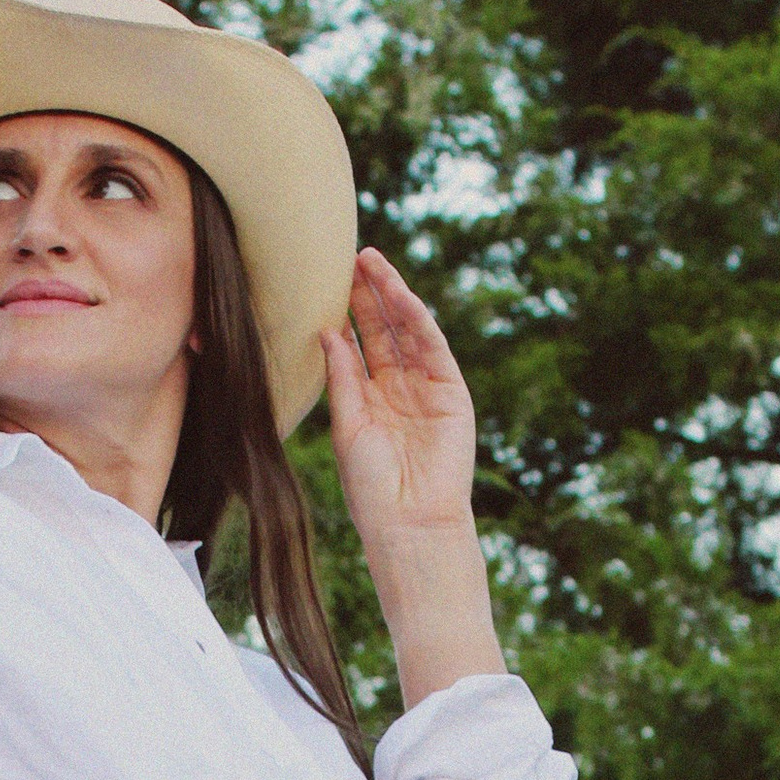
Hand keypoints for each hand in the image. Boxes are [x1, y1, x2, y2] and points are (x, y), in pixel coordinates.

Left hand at [322, 249, 478, 548]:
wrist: (409, 523)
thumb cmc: (371, 488)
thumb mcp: (348, 426)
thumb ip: (342, 378)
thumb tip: (328, 332)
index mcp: (370, 401)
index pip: (359, 347)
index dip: (347, 314)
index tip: (327, 281)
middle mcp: (399, 390)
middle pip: (383, 331)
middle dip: (368, 295)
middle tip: (350, 257)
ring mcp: (427, 389)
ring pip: (408, 332)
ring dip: (392, 296)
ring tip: (371, 262)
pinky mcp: (452, 393)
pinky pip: (433, 348)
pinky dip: (417, 320)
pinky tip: (400, 295)